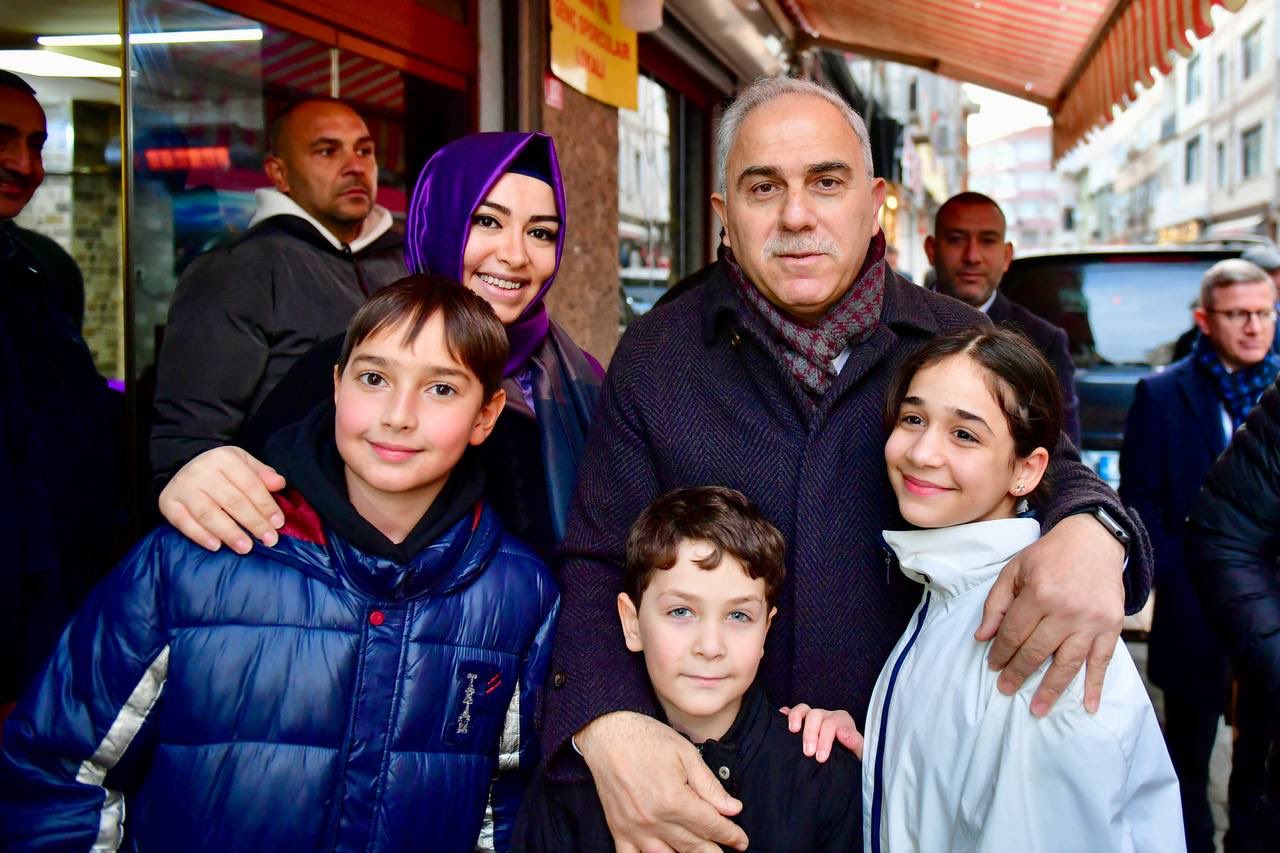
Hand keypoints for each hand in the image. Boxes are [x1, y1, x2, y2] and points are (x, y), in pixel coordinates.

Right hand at [158, 446, 286, 553]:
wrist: (181, 466)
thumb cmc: (220, 470)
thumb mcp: (242, 463)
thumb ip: (261, 474)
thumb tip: (279, 483)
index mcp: (224, 458)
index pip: (250, 485)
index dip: (266, 505)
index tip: (278, 523)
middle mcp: (202, 471)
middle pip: (232, 501)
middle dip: (253, 523)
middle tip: (269, 540)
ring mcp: (183, 487)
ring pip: (209, 513)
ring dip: (230, 533)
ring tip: (246, 548)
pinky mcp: (168, 503)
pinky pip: (184, 522)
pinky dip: (200, 535)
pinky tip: (216, 546)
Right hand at [576, 711, 746, 851]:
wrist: (607, 734)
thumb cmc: (647, 739)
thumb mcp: (686, 754)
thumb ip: (710, 786)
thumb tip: (733, 808)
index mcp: (674, 800)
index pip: (711, 826)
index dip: (730, 834)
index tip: (741, 840)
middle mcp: (655, 820)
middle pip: (693, 846)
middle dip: (715, 851)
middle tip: (730, 852)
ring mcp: (634, 828)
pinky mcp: (618, 829)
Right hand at [779, 704, 862, 760]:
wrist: (844, 763)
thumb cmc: (851, 756)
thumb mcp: (860, 752)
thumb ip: (855, 742)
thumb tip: (842, 733)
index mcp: (841, 720)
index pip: (832, 723)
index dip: (825, 739)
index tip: (821, 758)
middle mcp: (826, 715)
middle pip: (815, 715)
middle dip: (810, 733)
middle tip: (808, 753)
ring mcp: (813, 717)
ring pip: (803, 709)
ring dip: (796, 718)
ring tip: (792, 731)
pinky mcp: (801, 722)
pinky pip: (792, 712)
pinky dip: (786, 714)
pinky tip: (781, 716)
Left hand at [975, 513, 1125, 715]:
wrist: (1093, 540)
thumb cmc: (1048, 556)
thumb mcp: (1014, 570)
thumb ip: (996, 604)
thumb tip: (982, 637)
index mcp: (1039, 593)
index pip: (1014, 633)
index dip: (1001, 652)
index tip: (993, 666)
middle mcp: (1066, 610)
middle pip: (1037, 651)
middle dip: (1019, 673)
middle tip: (1006, 689)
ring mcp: (1091, 620)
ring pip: (1068, 663)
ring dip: (1051, 689)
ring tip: (1038, 709)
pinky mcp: (1111, 626)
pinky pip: (1103, 661)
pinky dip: (1095, 685)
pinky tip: (1088, 706)